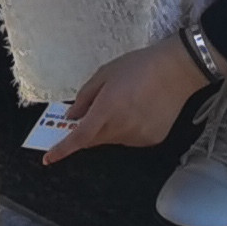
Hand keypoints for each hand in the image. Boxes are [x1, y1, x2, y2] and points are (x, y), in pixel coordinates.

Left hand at [42, 35, 212, 160]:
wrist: (177, 70)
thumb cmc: (140, 66)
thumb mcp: (105, 74)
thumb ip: (85, 97)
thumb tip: (73, 116)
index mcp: (106, 110)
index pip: (79, 137)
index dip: (62, 150)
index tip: (49, 158)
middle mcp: (121, 128)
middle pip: (94, 139)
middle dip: (87, 130)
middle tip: (93, 112)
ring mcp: (138, 137)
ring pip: (113, 139)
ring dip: (109, 128)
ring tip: (124, 102)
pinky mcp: (152, 140)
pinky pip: (130, 139)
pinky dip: (126, 129)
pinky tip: (138, 110)